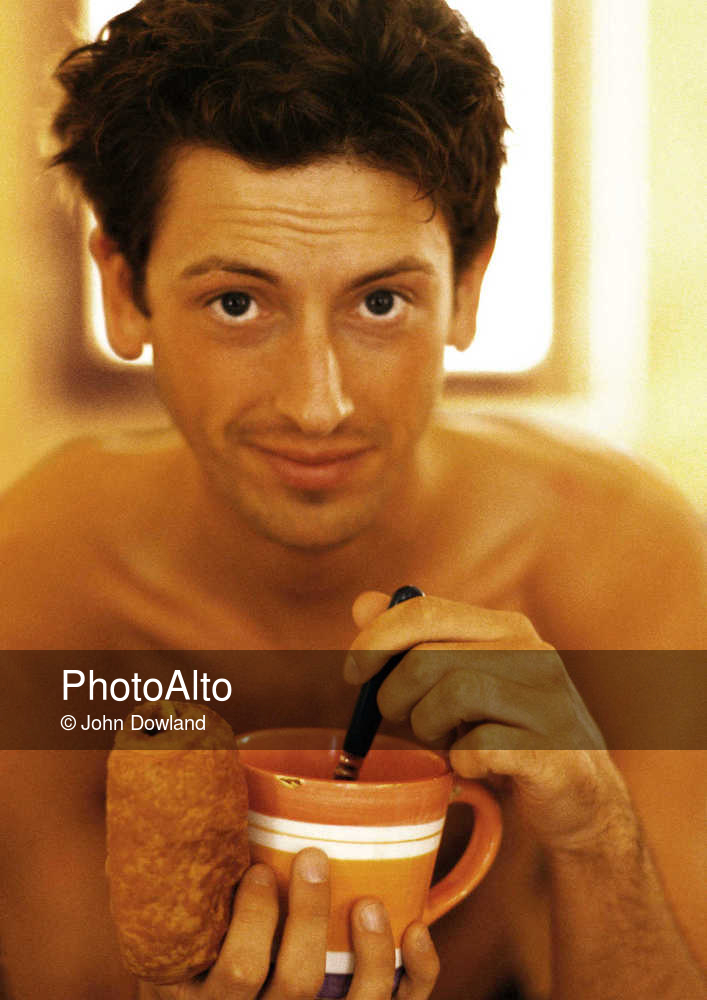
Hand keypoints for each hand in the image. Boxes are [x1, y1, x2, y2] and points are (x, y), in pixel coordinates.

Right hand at [139, 848, 438, 998]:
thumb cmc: (209, 974)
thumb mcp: (186, 955)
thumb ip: (199, 912)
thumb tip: (212, 824)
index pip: (239, 971)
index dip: (252, 919)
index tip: (260, 870)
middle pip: (294, 982)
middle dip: (308, 916)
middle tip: (314, 858)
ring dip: (371, 951)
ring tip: (370, 902)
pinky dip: (416, 974)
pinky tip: (416, 930)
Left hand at [345, 592, 635, 851]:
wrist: (581, 799)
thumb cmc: (506, 733)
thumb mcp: (460, 682)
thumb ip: (414, 642)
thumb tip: (363, 604)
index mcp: (506, 628)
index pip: (425, 610)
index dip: (377, 639)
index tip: (353, 673)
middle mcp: (533, 653)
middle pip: (429, 656)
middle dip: (395, 694)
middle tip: (400, 721)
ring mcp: (548, 701)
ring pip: (453, 693)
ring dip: (428, 726)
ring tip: (441, 742)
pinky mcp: (555, 751)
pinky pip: (482, 746)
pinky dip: (463, 761)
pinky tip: (473, 767)